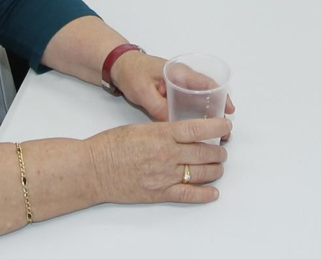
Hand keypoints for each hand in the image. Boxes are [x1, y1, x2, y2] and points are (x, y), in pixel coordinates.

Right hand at [87, 118, 229, 204]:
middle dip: (218, 151)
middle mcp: (168, 154)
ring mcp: (165, 175)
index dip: (217, 127)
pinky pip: (188, 194)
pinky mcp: (159, 193)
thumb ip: (164, 130)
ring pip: (201, 173)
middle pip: (204, 152)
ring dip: (215, 170)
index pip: (198, 129)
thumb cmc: (111, 145)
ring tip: (218, 167)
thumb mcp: (141, 127)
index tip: (227, 126)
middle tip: (221, 149)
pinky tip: (213, 192)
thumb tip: (183, 133)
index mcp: (163, 134)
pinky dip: (204, 194)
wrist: (93, 168)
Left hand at [110, 51, 237, 121]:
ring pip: (199, 100)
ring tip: (215, 132)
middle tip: (225, 129)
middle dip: (217, 110)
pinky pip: (189, 103)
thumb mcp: (143, 92)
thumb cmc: (132, 73)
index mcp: (179, 73)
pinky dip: (197, 114)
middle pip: (207, 93)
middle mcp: (182, 78)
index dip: (220, 96)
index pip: (206, 83)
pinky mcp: (173, 92)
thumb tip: (173, 127)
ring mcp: (178, 85)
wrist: (119, 66)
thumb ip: (158, 108)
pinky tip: (199, 128)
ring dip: (208, 114)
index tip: (229, 110)